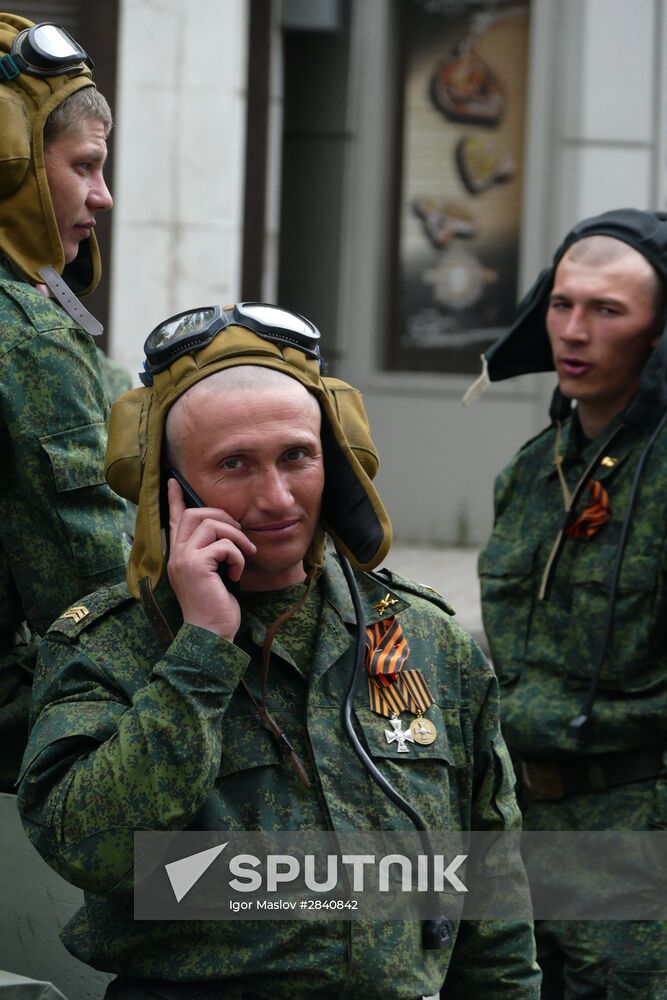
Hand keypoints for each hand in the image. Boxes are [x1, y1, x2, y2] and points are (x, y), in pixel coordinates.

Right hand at [166, 478, 255, 639]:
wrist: (211, 634)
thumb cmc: (215, 607)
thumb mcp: (213, 574)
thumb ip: (212, 553)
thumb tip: (228, 531)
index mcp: (178, 555)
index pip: (173, 519)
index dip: (174, 499)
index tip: (174, 480)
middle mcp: (176, 554)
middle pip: (194, 513)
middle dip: (223, 516)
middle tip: (240, 535)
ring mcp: (183, 559)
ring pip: (211, 524)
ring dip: (235, 536)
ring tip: (245, 555)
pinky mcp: (196, 565)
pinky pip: (223, 545)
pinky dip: (237, 556)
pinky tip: (237, 574)